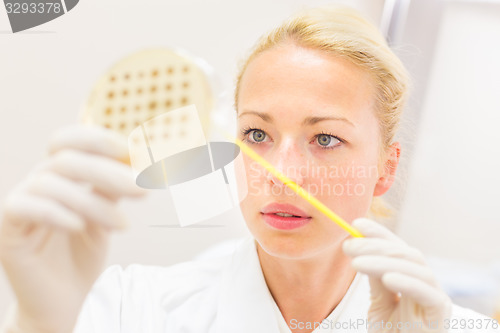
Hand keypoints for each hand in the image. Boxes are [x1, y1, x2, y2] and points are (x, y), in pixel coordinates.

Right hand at [0, 125, 145, 332]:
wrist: (64, 300)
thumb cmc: (83, 254)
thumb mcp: (105, 216)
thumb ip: (112, 189)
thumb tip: (136, 160)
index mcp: (58, 176)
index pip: (67, 141)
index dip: (96, 139)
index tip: (130, 152)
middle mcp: (36, 184)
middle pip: (65, 160)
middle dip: (108, 172)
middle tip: (142, 189)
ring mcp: (20, 204)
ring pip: (51, 184)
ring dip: (93, 203)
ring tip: (123, 226)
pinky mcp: (8, 230)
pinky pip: (27, 208)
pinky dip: (57, 213)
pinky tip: (81, 227)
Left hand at [343, 218, 451, 331]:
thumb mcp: (379, 304)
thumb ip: (375, 279)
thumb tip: (359, 248)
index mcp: (409, 276)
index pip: (396, 246)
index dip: (379, 233)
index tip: (356, 223)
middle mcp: (424, 282)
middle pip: (405, 253)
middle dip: (376, 245)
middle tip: (349, 246)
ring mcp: (434, 296)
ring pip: (414, 266)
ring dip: (383, 260)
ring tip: (356, 263)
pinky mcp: (439, 312)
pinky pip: (426, 292)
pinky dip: (407, 281)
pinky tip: (387, 278)